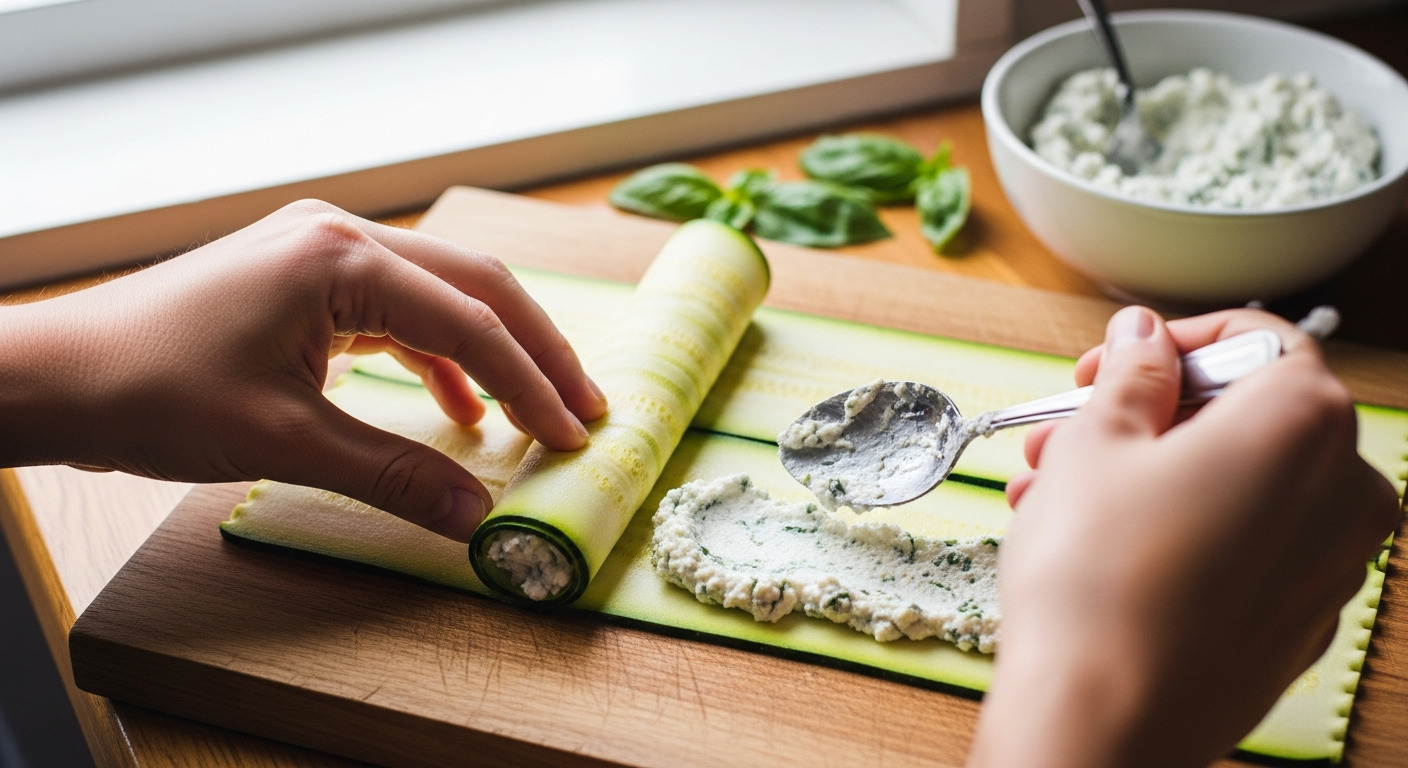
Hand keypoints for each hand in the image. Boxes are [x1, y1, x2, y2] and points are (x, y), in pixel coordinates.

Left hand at [0, 200, 606, 541]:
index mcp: (341, 259)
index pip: (469, 319)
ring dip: (493, 353)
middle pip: (474, 287)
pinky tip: (460, 409)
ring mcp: (322, 253)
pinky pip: (397, 312)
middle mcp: (341, 238)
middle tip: (586, 408)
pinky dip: (438, 358)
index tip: (571, 435)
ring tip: (538, 409)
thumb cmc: (153, 393)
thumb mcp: (285, 441)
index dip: (531, 382)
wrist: (57, 377)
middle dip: (535, 351)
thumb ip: (392, 474)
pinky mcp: (306, 279)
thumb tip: (476, 517)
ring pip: (441, 296)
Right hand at [966, 307, 1401, 767]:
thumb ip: (1133, 373)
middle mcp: (1344, 491)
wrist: (1101, 719)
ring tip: (1055, 493)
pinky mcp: (1300, 624)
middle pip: (1249, 416)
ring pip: (1239, 486)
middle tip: (1068, 431)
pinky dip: (1182, 530)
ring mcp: (1331, 567)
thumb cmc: (1097, 577)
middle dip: (1149, 416)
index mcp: (1304, 422)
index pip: (1261, 340)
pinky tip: (1100, 547)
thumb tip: (1146, 337)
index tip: (1117, 362)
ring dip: (1149, 474)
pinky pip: (1245, 549)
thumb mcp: (1095, 443)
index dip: (1175, 341)